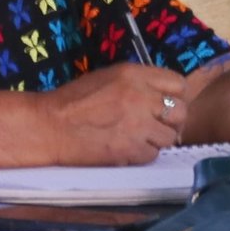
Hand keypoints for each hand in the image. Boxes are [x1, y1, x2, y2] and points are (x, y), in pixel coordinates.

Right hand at [35, 64, 191, 164]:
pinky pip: (153, 155)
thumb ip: (137, 84)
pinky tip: (126, 150)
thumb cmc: (72, 102)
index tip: (166, 106)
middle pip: (180, 111)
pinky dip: (142, 155)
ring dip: (157, 140)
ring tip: (137, 139)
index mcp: (134, 74)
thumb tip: (162, 99)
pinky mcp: (131, 149)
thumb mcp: (108, 78)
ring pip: (170, 137)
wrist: (49, 126)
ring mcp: (138, 124)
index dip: (175, 97)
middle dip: (172, 121)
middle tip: (157, 127)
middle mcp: (141, 97)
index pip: (177, 83)